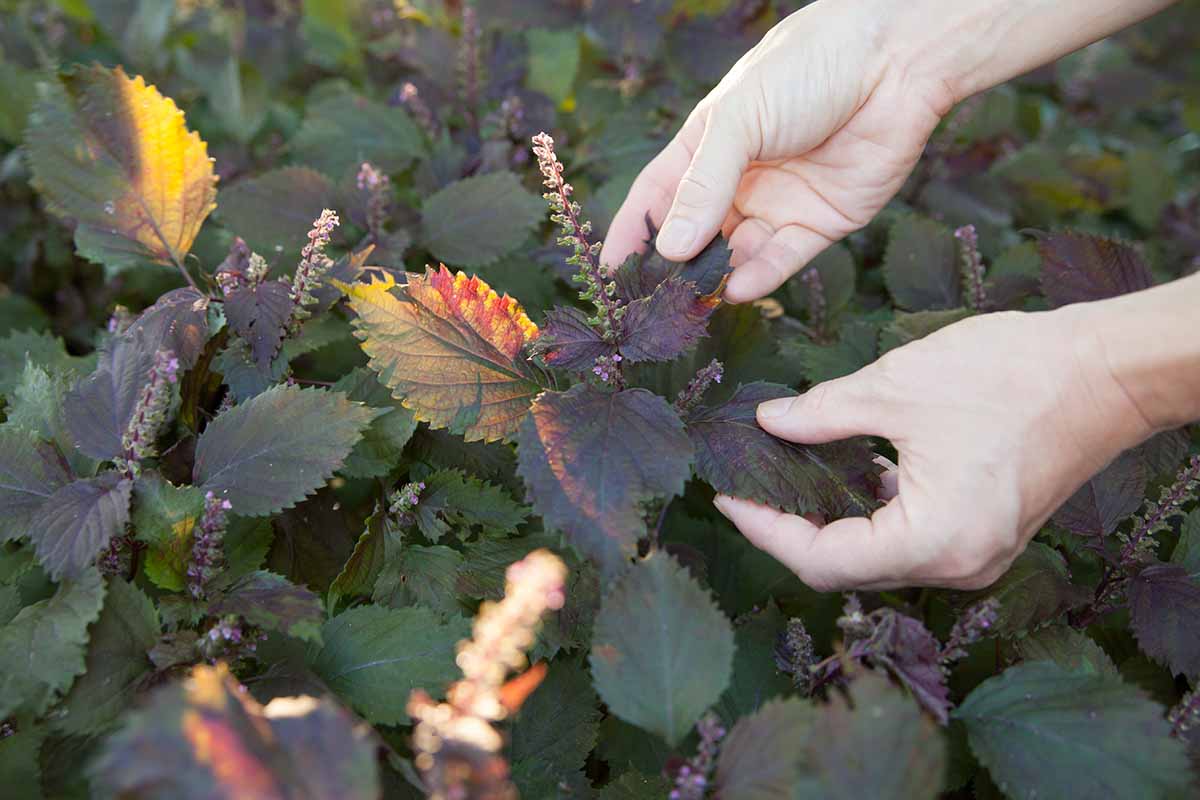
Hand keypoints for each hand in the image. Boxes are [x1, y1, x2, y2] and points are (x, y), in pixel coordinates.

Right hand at [600, 2, 953, 302]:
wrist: (896, 60)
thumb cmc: (808, 67)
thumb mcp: (739, 120)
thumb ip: (703, 187)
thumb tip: (669, 249)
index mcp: (709, 144)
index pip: (658, 198)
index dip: (633, 233)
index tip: (608, 273)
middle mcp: (741, 178)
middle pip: (696, 235)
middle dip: (676, 268)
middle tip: (654, 302)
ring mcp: (780, 202)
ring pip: (738, 254)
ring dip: (718, 277)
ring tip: (698, 300)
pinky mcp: (821, 222)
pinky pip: (784, 259)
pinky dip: (761, 276)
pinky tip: (740, 289)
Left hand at [712, 307, 1156, 590]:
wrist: (1107, 371)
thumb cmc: (1012, 375)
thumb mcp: (896, 387)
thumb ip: (822, 414)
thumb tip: (769, 424)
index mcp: (932, 541)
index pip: (821, 560)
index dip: (765, 532)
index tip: (726, 498)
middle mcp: (957, 565)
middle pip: (847, 567)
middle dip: (790, 530)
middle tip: (746, 491)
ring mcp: (976, 555)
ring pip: (878, 556)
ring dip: (830, 522)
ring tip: (783, 481)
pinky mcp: (986, 535)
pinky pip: (910, 540)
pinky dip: (871, 513)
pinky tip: (843, 474)